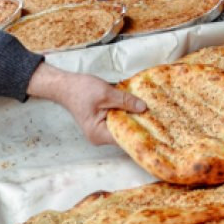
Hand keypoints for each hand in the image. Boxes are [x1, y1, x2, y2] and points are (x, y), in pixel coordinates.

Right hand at [26, 63, 146, 145]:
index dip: (140, 132)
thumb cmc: (81, 90)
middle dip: (138, 124)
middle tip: (158, 117)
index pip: (124, 138)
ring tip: (150, 111)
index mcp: (99, 133)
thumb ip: (125, 101)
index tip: (156, 126)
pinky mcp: (101, 123)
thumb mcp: (106, 93)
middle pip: (124, 133)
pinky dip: (125, 114)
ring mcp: (100, 131)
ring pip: (121, 127)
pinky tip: (136, 107)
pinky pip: (117, 121)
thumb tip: (144, 108)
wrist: (65, 85)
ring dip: (132, 118)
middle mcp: (99, 137)